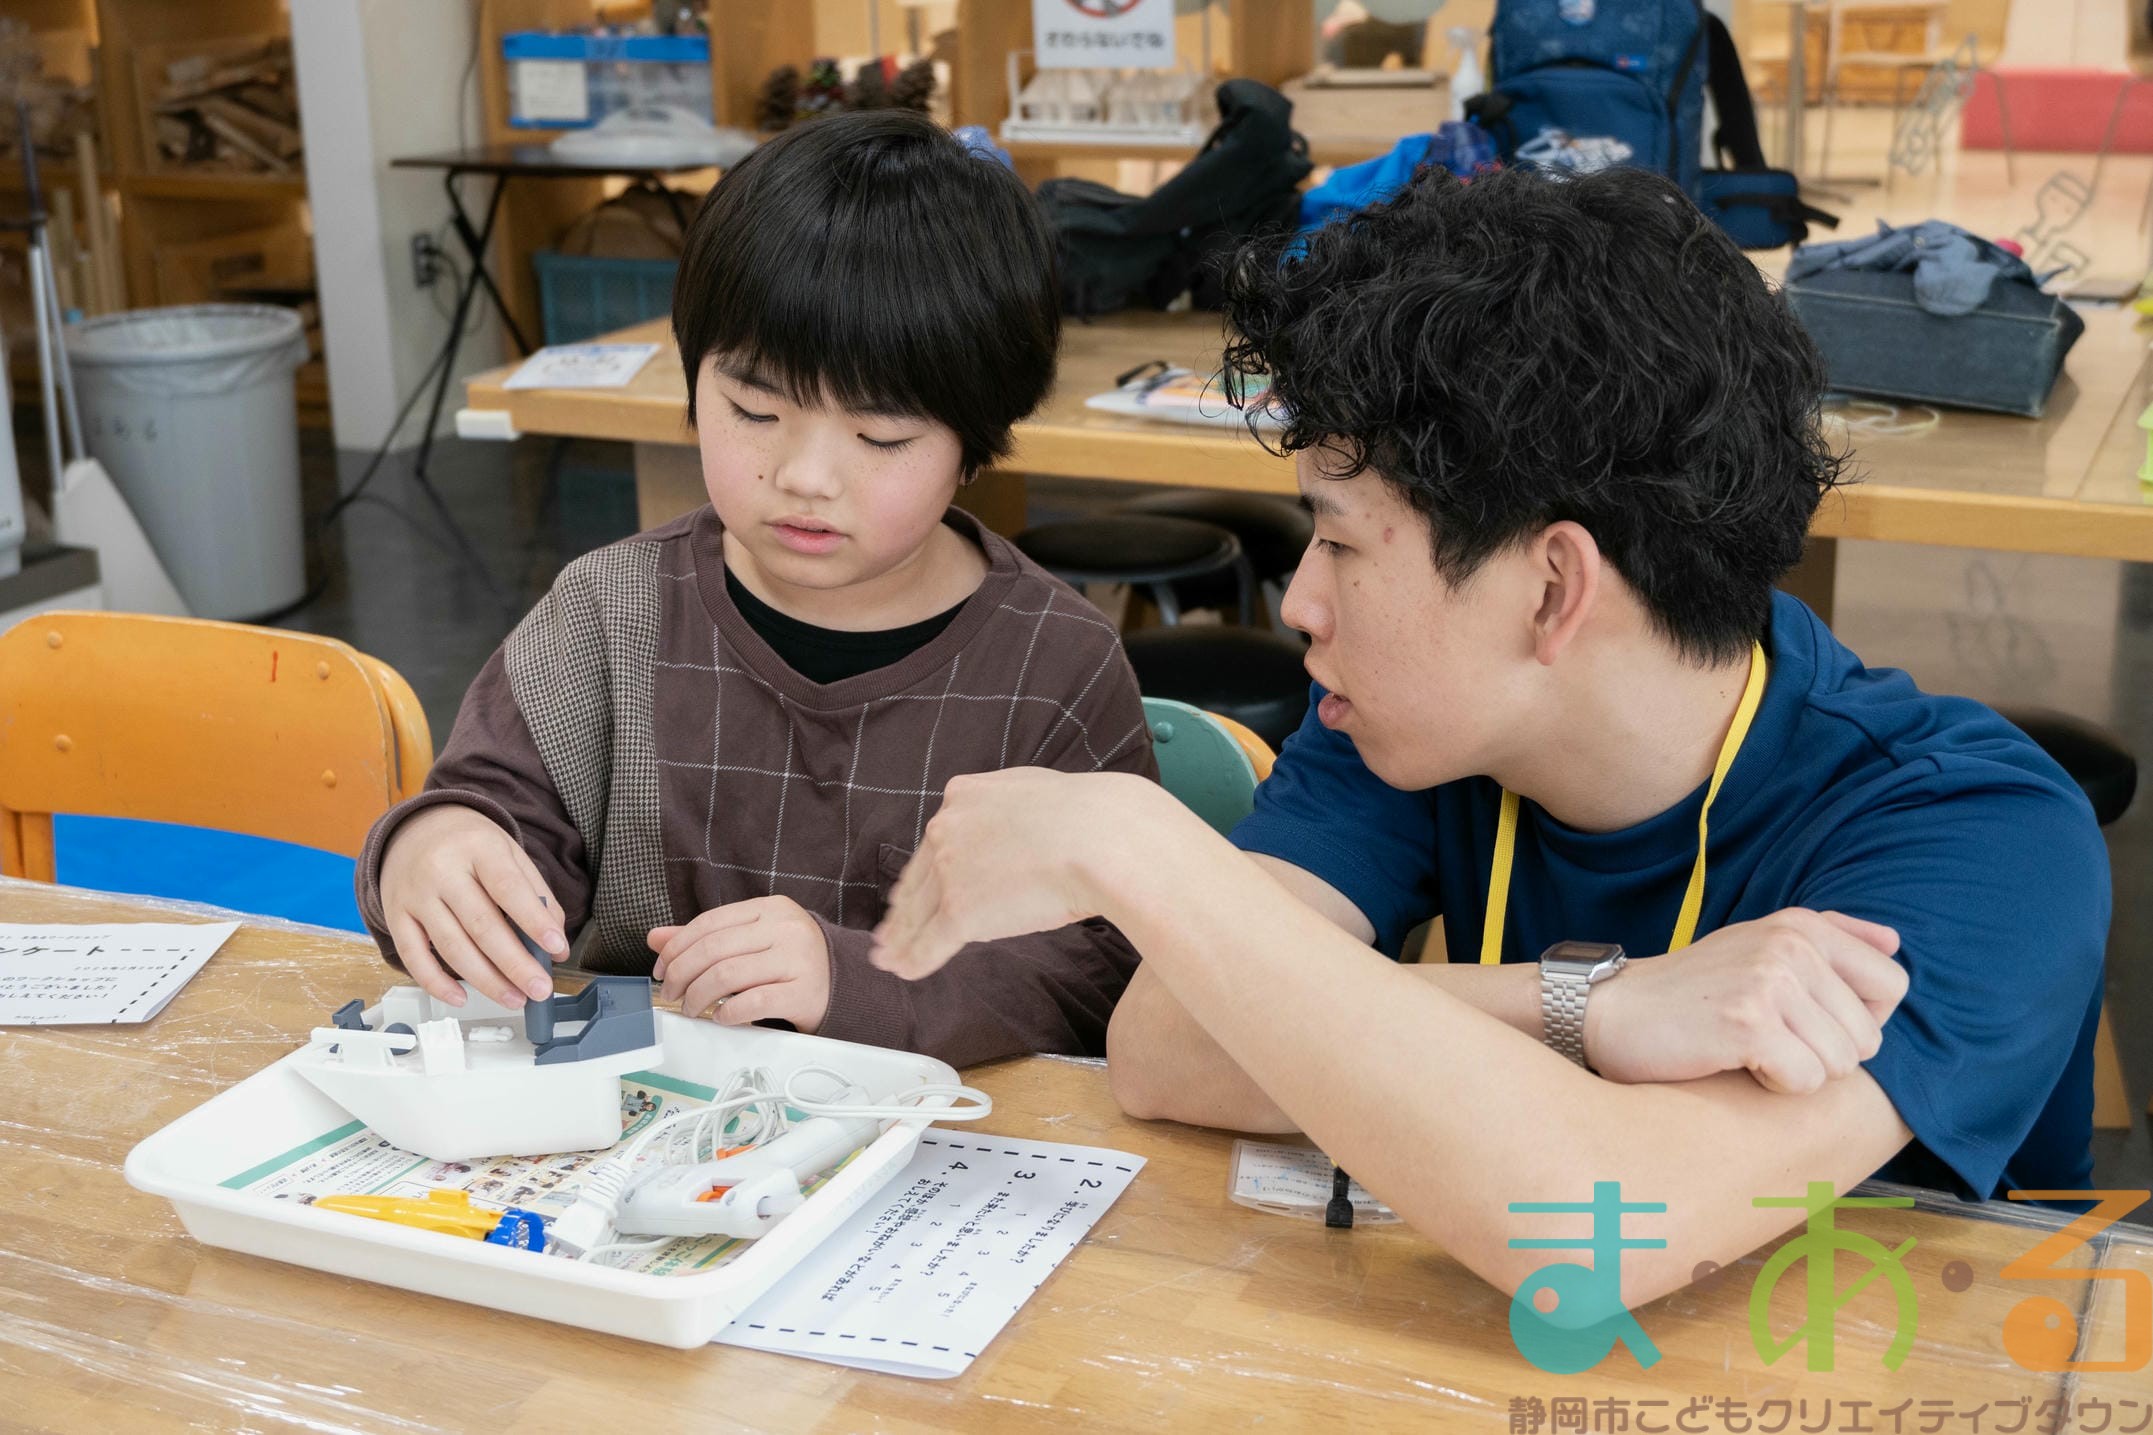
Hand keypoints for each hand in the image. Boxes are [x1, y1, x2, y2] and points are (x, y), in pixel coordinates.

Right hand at [377, 804, 567, 1008]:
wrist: (414, 828)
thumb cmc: (469, 845)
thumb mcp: (509, 853)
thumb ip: (536, 893)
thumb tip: (556, 942)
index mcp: (478, 847)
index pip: (508, 888)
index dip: (534, 921)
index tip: (556, 948)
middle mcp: (442, 869)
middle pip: (481, 925)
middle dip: (515, 964)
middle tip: (540, 988)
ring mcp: (415, 894)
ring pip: (451, 946)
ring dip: (485, 980)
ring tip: (514, 998)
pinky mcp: (395, 915)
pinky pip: (413, 956)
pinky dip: (436, 983)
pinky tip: (460, 997)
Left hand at [649, 895, 832, 1030]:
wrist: (845, 984)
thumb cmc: (792, 961)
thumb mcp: (753, 939)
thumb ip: (707, 937)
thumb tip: (656, 938)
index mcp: (771, 909)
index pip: (710, 923)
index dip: (676, 947)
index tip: (661, 969)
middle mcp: (786, 929)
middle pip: (714, 949)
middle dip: (681, 974)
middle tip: (671, 993)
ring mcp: (798, 960)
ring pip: (728, 975)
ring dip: (698, 996)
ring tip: (691, 1008)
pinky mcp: (804, 993)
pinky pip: (753, 1003)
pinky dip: (728, 1013)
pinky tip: (720, 1018)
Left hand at [871, 768, 1173, 977]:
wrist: (1097, 838)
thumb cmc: (1087, 817)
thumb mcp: (1032, 791)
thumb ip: (1007, 809)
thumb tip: (1013, 821)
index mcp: (962, 797)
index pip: (933, 845)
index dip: (918, 875)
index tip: (907, 891)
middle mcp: (946, 831)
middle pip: (917, 881)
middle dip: (900, 911)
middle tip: (887, 932)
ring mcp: (949, 872)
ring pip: (917, 915)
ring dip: (900, 941)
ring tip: (888, 958)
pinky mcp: (959, 911)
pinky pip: (929, 943)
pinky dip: (913, 961)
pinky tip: (905, 972)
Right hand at [1583, 909, 1907, 1093]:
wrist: (1612, 1011)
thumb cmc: (1691, 991)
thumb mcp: (1759, 946)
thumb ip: (1831, 939)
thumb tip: (1896, 943)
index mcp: (1801, 925)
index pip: (1892, 985)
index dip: (1858, 1019)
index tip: (1806, 1020)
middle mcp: (1791, 944)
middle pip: (1869, 1036)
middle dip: (1824, 1054)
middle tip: (1766, 1038)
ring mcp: (1770, 981)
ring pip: (1841, 1064)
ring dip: (1797, 1071)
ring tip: (1748, 1049)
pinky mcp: (1748, 1022)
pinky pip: (1806, 1081)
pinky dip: (1773, 1086)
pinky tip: (1734, 1062)